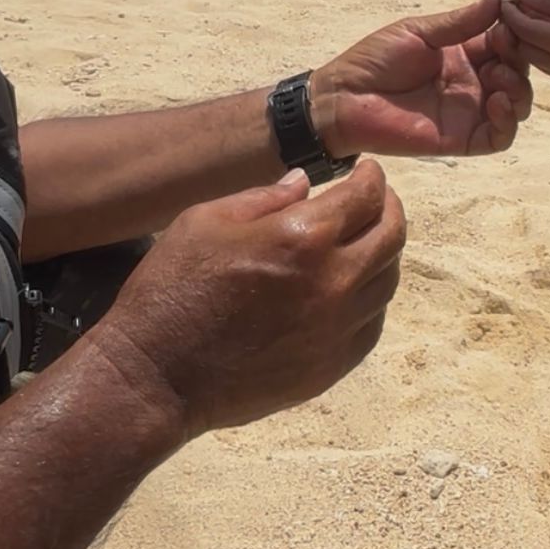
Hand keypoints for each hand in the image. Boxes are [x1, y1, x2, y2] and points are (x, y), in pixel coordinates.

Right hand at [90, 164, 404, 438]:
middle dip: (389, 208)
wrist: (156, 377)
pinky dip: (371, 297)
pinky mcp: (334, 365)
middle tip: (377, 199)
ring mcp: (338, 329)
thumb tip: (305, 183)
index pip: (366, 196)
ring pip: (389, 280)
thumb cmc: (172, 289)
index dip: (373, 177)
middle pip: (393, 236)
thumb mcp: (206, 220)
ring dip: (383, 252)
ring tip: (365, 240)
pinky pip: (373, 322)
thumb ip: (265, 197)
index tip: (367, 171)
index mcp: (304, 238)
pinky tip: (353, 287)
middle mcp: (334, 282)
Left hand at [311, 0, 532, 157]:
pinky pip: (500, 137)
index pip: (504, 44)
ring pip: (516, 105)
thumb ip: (462, 21)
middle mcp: (472, 83)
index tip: (512, 19)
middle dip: (520, 59)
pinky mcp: (464, 139)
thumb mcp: (422, 32)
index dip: (514, 33)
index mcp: (463, 54)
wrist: (345, 98)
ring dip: (520, 89)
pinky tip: (498, 102)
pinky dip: (509, 121)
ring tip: (500, 76)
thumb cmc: (375, 60)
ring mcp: (470, 112)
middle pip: (517, 73)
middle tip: (506, 47)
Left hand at [499, 0, 549, 90]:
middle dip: (518, 31)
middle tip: (517, 14)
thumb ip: (546, 0)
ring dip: (530, 44)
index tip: (507, 0)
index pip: (523, 28)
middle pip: (524, 48)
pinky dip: (545, 55)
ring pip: (535, 61)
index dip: (511, 13)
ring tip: (534, 26)